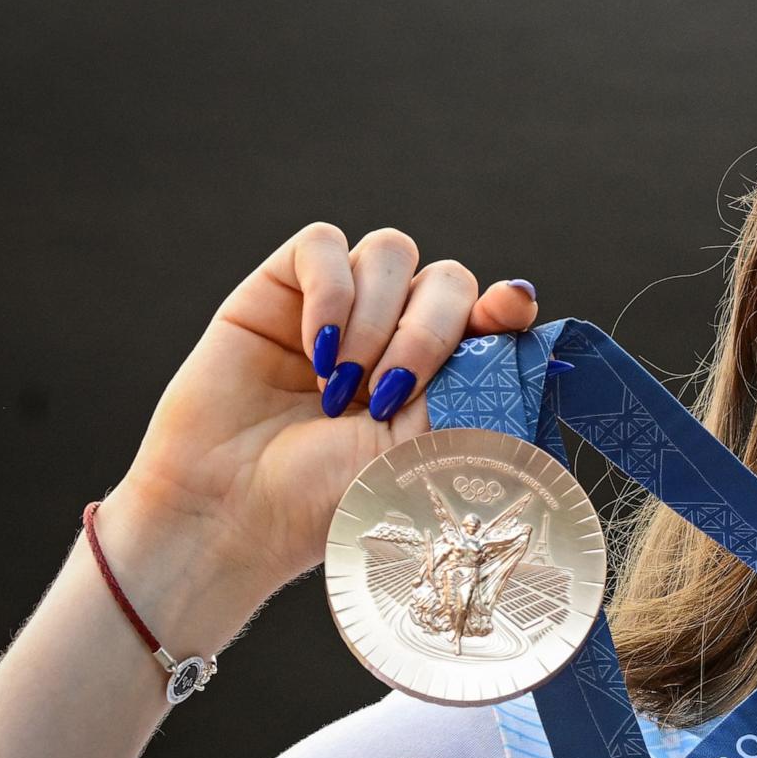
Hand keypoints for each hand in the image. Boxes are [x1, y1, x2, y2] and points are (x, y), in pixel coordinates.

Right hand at [114, 223, 538, 600]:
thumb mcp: (425, 448)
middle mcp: (395, 334)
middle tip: (388, 396)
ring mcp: (341, 308)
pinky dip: (330, 290)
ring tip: (343, 386)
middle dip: (428, 332)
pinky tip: (316, 349)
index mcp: (444, 375)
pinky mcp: (281, 290)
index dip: (507, 305)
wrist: (236, 513)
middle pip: (448, 279)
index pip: (493, 313)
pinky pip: (323, 244)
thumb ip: (474, 381)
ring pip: (391, 252)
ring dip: (375, 318)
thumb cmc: (331, 498)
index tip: (510, 312)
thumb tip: (520, 306)